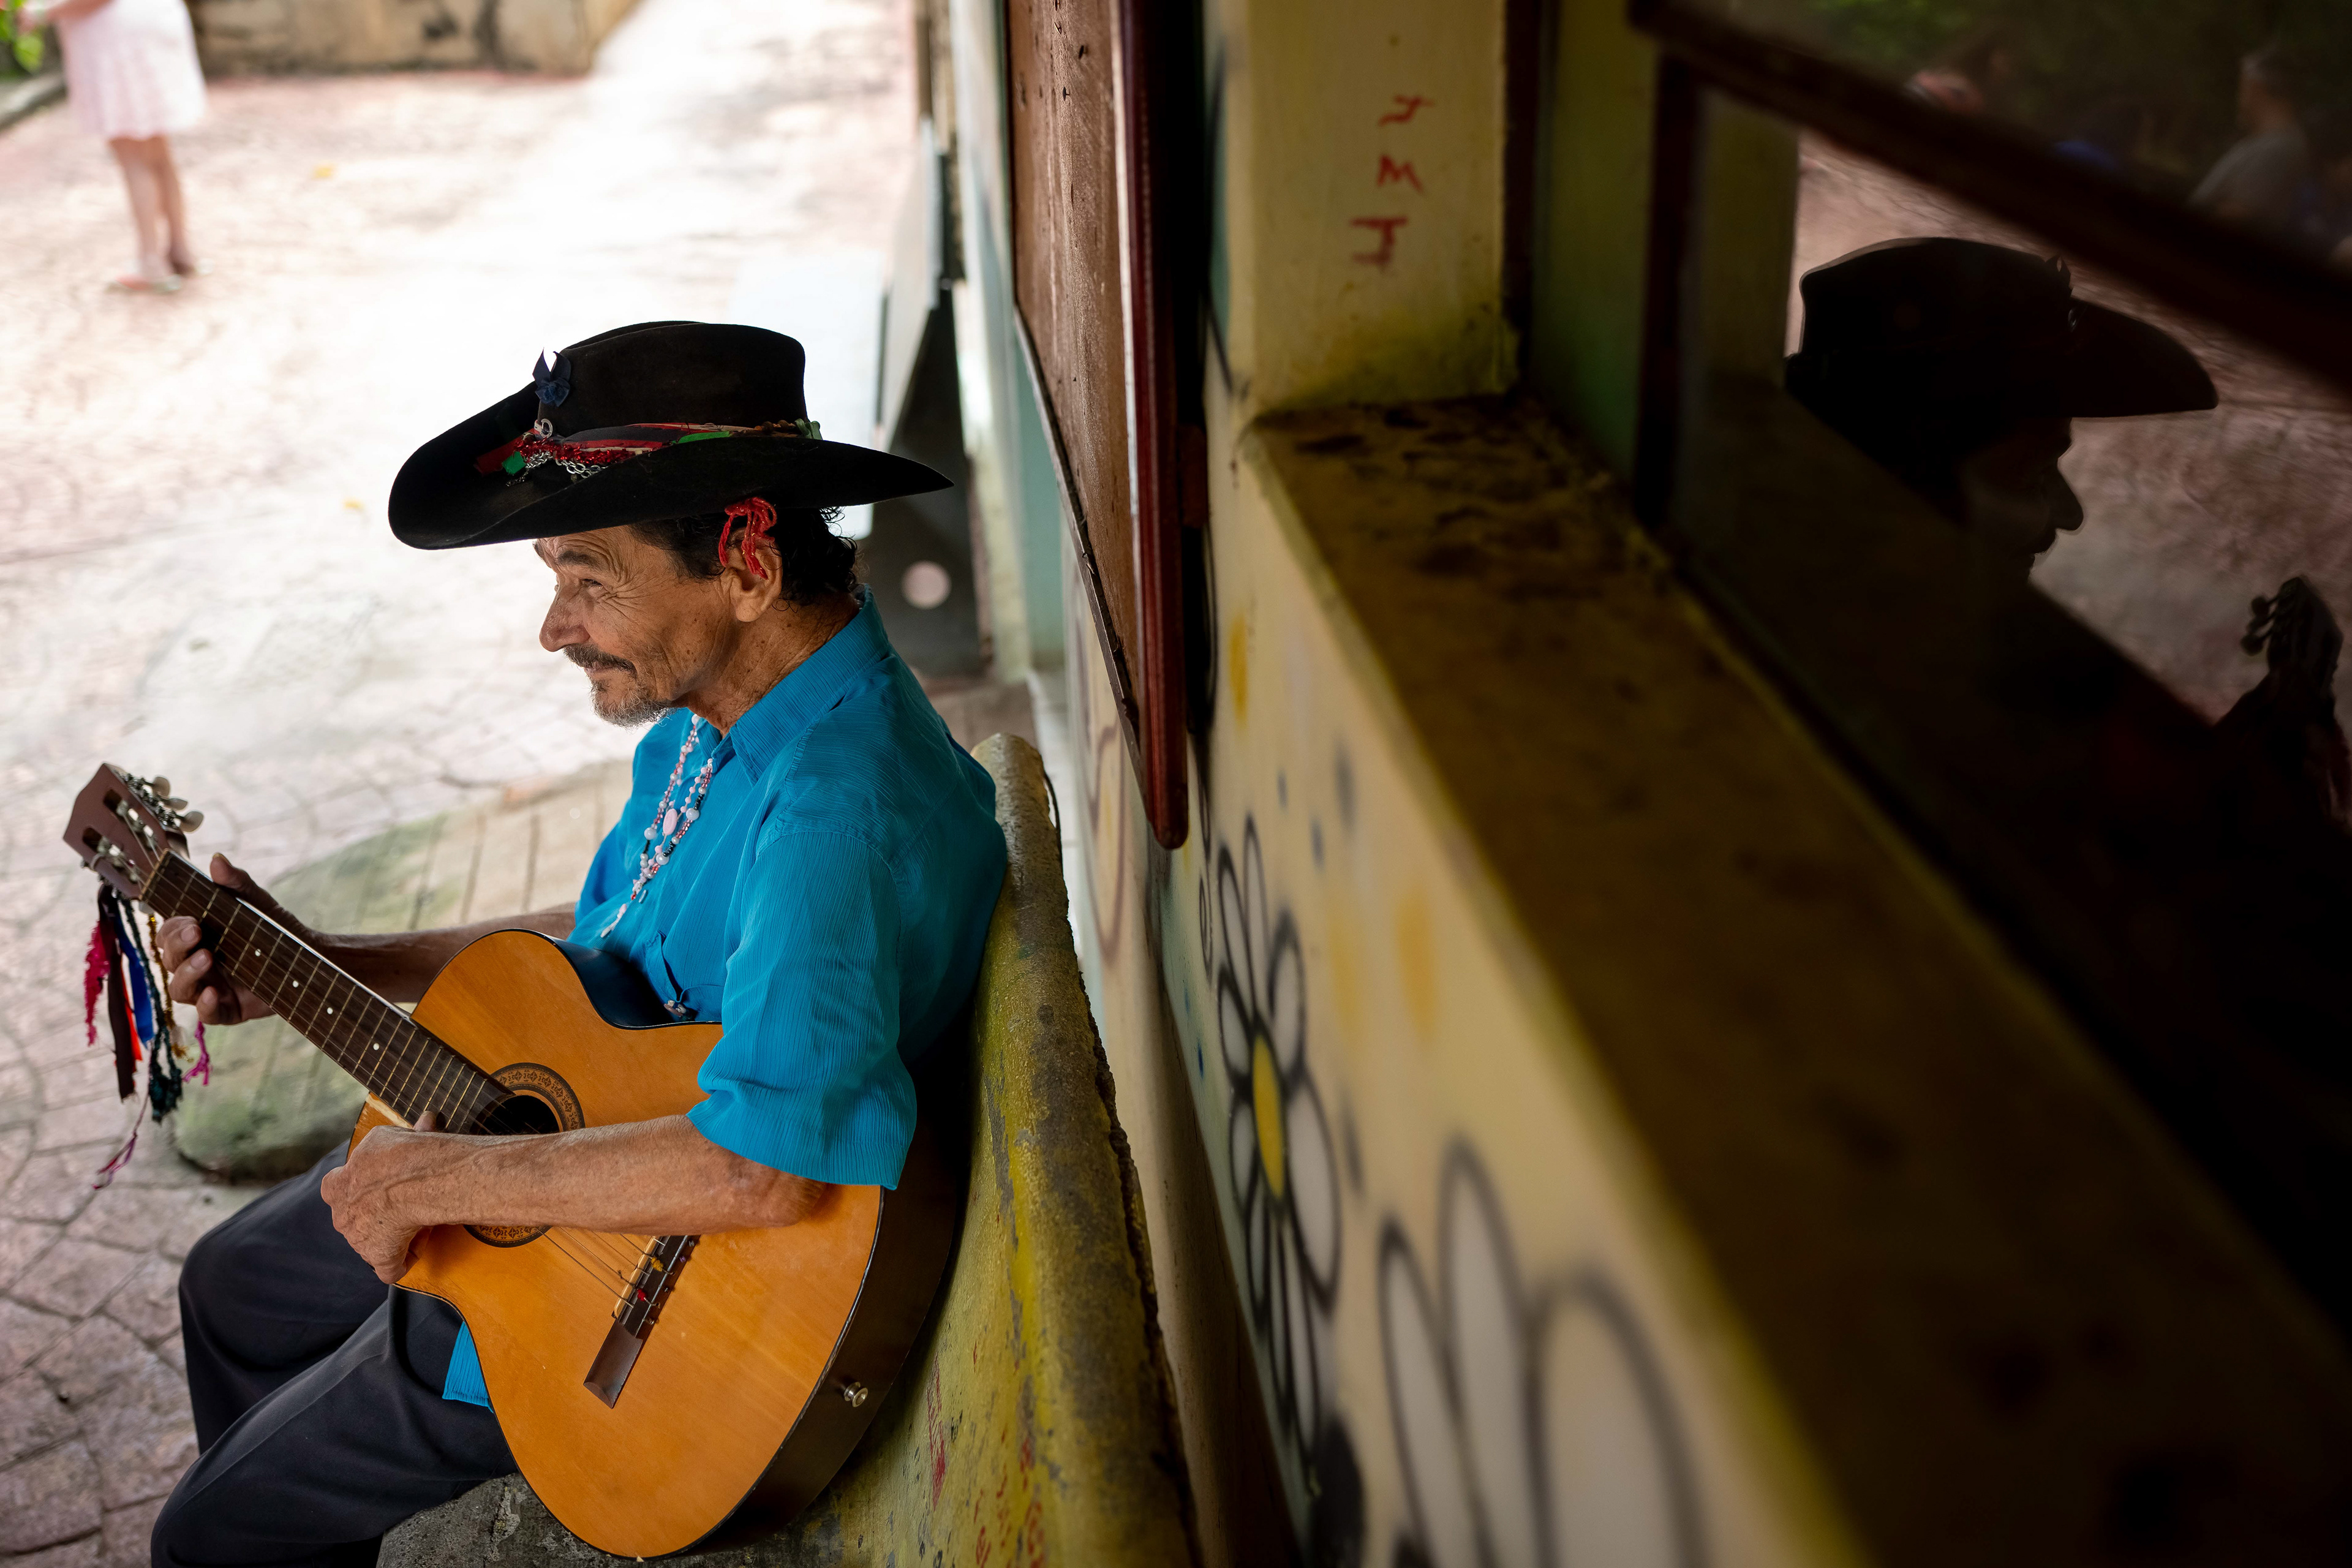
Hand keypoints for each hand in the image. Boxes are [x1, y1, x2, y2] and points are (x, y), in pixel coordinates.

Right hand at [156, 854, 314, 1024]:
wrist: (310, 958)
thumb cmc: (275, 929)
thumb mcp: (257, 903)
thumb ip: (236, 883)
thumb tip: (217, 860)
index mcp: (197, 940)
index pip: (167, 935)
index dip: (171, 929)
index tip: (190, 920)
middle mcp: (197, 965)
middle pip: (169, 960)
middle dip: (178, 945)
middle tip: (197, 932)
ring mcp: (210, 989)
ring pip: (180, 989)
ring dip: (187, 973)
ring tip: (207, 957)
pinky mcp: (227, 1010)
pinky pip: (206, 1015)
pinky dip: (205, 1006)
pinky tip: (213, 993)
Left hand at [321, 1112, 443, 1282]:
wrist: (412, 1177)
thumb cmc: (398, 1154)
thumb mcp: (386, 1137)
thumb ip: (393, 1140)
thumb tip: (425, 1122)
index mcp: (336, 1187)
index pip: (337, 1190)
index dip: (360, 1188)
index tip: (383, 1184)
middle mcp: (342, 1216)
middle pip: (357, 1219)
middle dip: (379, 1213)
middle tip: (407, 1201)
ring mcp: (360, 1241)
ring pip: (376, 1241)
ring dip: (396, 1233)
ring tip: (424, 1218)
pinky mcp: (381, 1258)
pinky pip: (391, 1268)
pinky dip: (403, 1262)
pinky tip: (417, 1250)